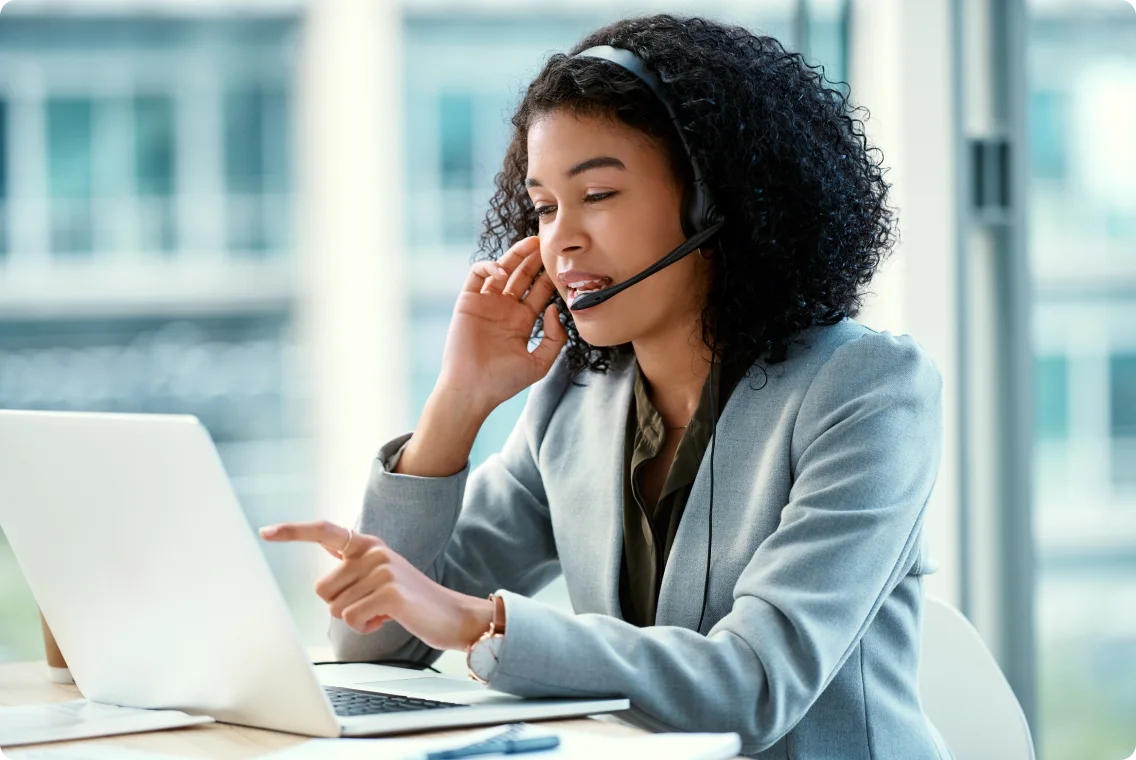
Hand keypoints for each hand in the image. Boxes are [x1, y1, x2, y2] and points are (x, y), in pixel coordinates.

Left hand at [260, 521, 492, 651]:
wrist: (452, 614)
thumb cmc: (410, 600)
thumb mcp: (380, 575)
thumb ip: (353, 567)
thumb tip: (326, 569)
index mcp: (367, 544)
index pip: (324, 531)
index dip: (293, 532)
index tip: (265, 531)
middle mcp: (373, 551)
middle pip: (322, 589)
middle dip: (341, 605)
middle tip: (371, 605)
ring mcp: (382, 570)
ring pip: (335, 608)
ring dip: (356, 618)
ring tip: (383, 611)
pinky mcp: (389, 593)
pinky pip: (351, 619)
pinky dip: (366, 627)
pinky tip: (387, 619)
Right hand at [436, 236, 566, 414]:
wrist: (473, 389)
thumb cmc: (504, 381)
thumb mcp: (540, 363)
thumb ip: (555, 338)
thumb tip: (553, 307)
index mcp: (523, 321)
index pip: (539, 291)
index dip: (549, 277)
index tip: (563, 266)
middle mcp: (505, 309)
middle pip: (523, 276)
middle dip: (535, 260)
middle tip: (548, 245)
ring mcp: (486, 303)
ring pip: (502, 269)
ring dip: (516, 255)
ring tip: (531, 244)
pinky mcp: (468, 301)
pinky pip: (477, 274)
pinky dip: (489, 266)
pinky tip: (502, 270)